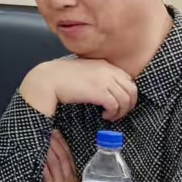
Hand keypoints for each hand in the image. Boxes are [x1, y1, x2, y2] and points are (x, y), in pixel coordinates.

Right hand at [19, 57, 137, 120]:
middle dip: (129, 104)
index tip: (121, 102)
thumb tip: (107, 89)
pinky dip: (113, 113)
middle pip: (132, 89)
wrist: (49, 79)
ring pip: (126, 99)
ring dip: (121, 111)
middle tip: (120, 112)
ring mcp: (104, 81)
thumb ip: (97, 74)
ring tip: (111, 116)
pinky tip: (104, 115)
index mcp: (105, 64)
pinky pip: (115, 105)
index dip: (128, 93)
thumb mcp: (84, 70)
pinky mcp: (99, 92)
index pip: (128, 79)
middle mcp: (108, 71)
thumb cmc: (61, 76)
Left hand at [43, 131, 81, 181]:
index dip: (63, 146)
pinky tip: (39, 157)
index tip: (57, 133)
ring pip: (57, 165)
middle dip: (57, 143)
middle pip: (64, 158)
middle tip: (50, 128)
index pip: (69, 161)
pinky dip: (45, 166)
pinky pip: (49, 178)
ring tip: (45, 136)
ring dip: (50, 150)